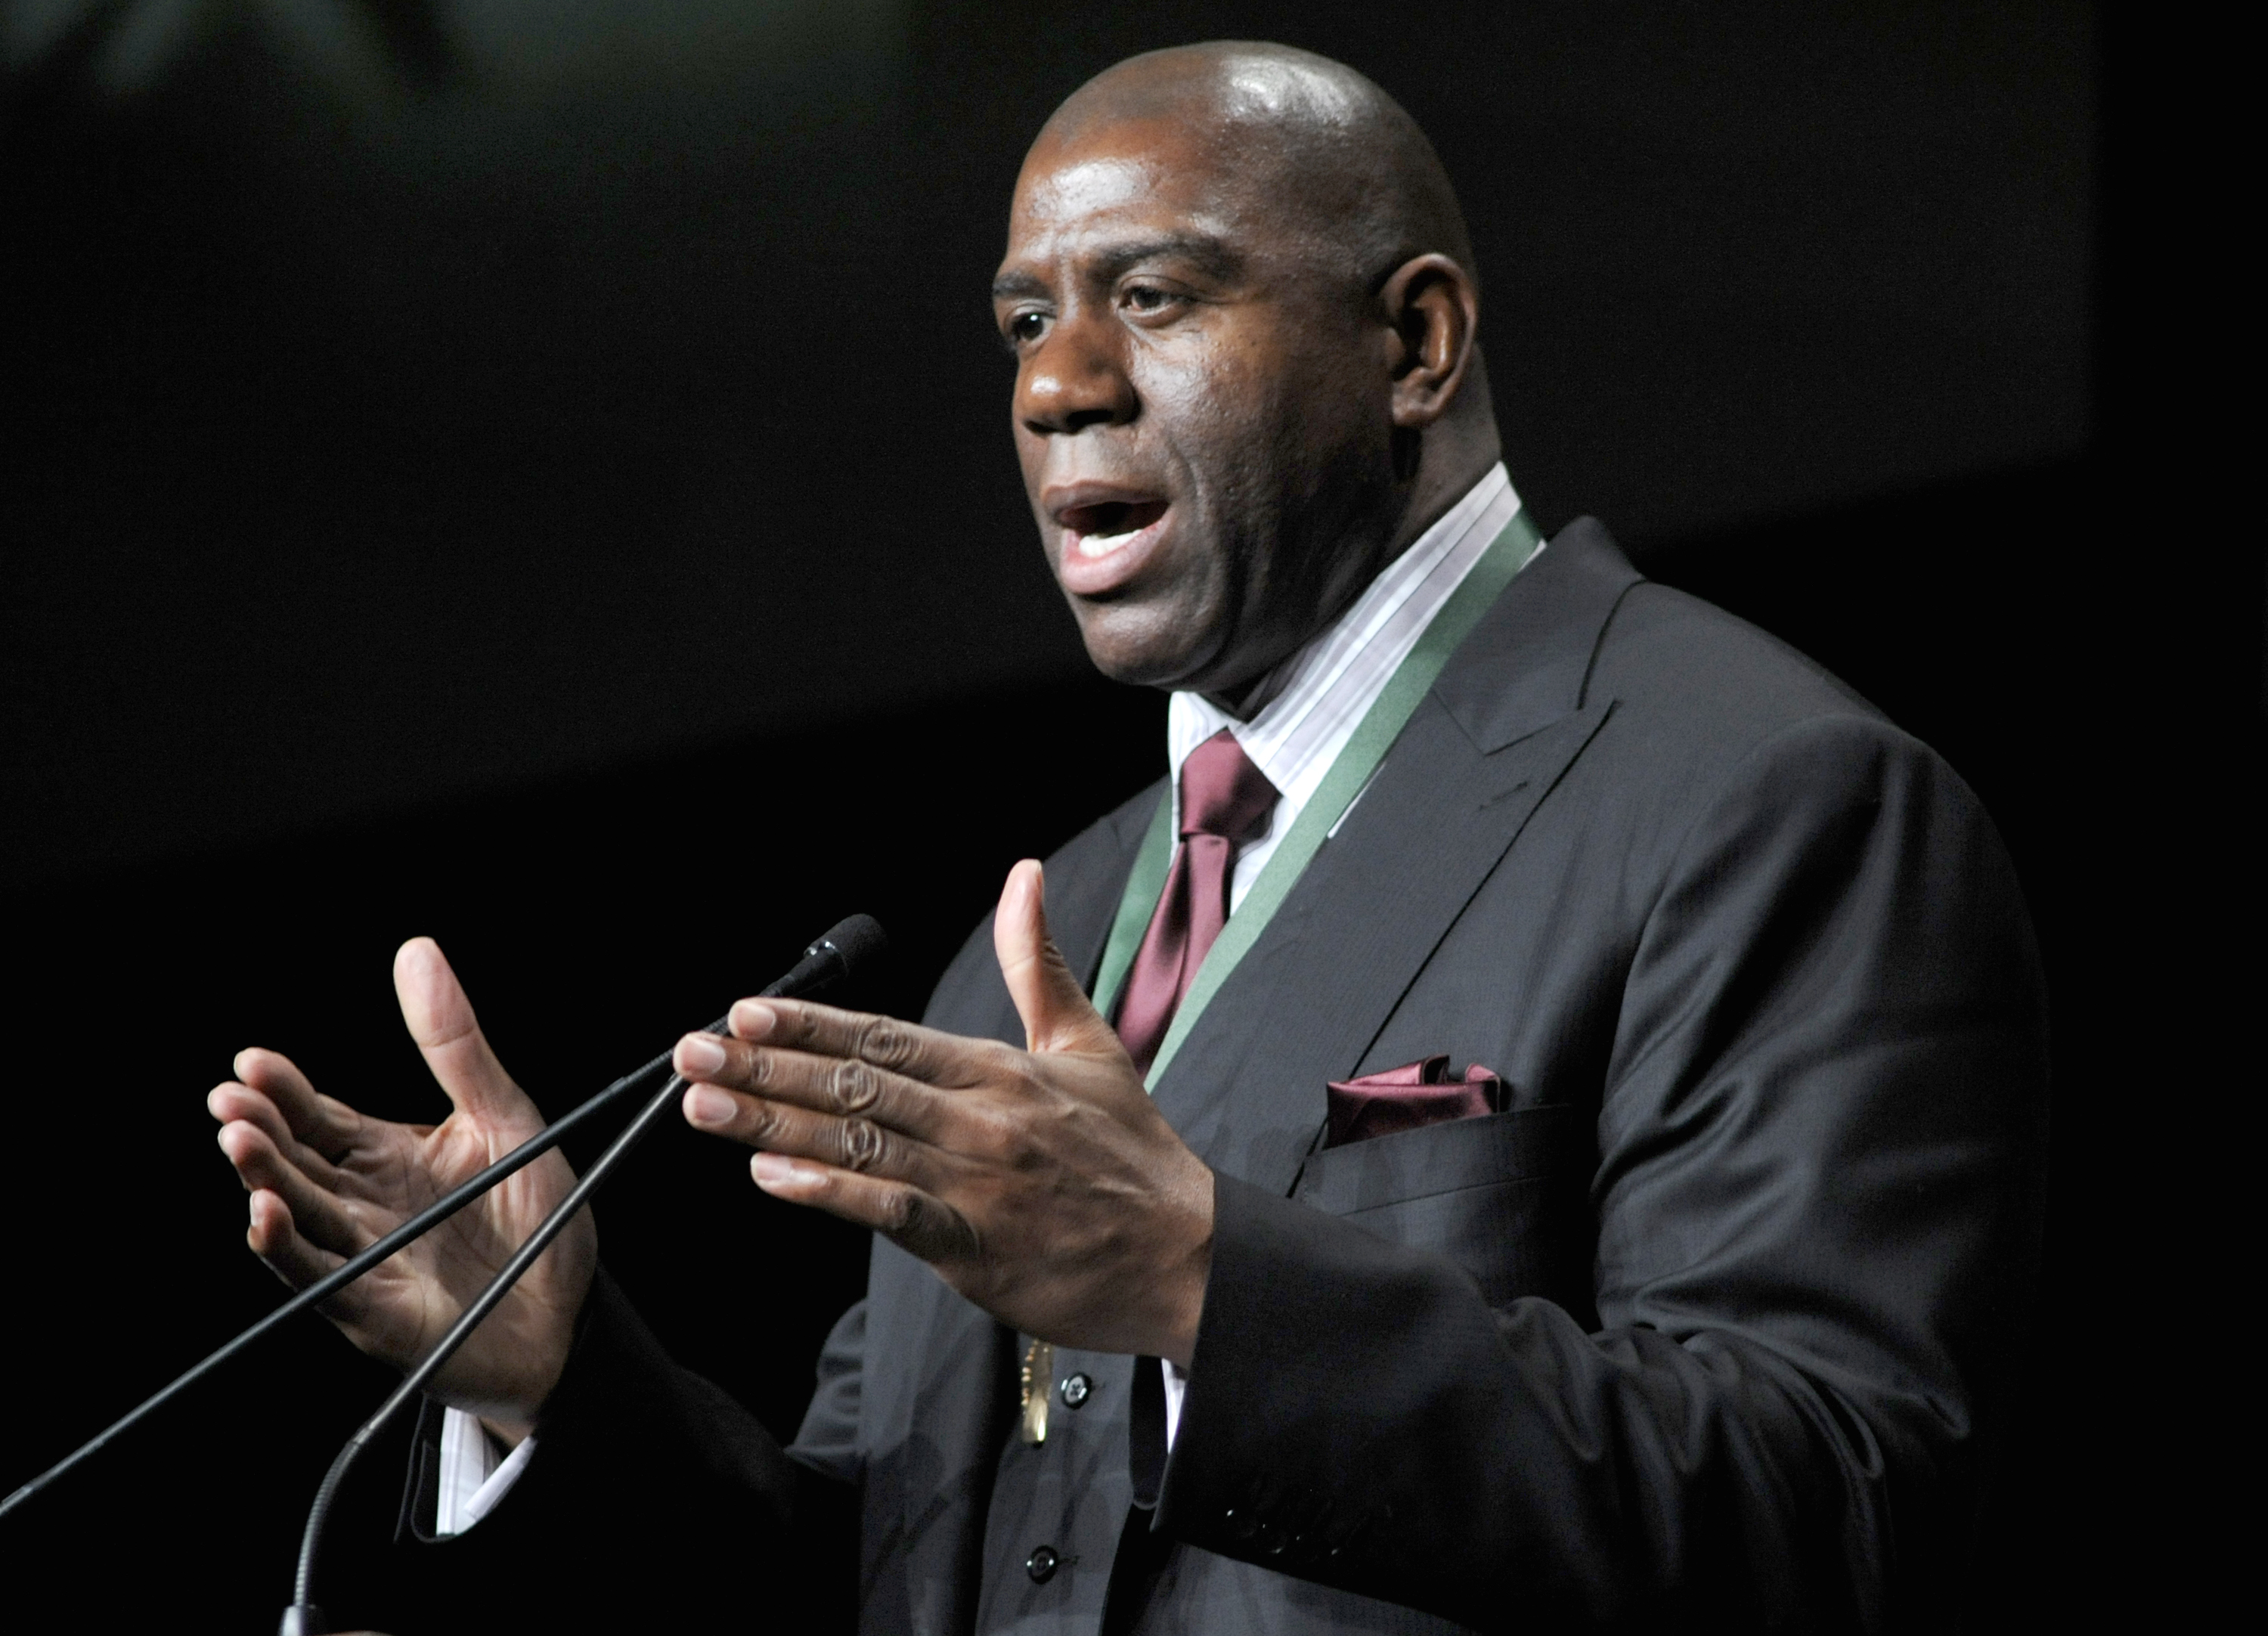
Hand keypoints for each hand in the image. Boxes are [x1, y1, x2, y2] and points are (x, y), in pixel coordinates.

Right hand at [208, 939, 595, 1439]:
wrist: (572, 1314)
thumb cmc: (538, 1219)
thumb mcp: (504, 1115)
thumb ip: (456, 1045)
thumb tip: (417, 950)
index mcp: (386, 1157)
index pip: (320, 1117)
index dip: (285, 1090)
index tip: (253, 1059)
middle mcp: (363, 1206)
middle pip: (297, 1162)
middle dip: (260, 1130)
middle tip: (229, 1099)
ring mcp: (364, 1258)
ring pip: (297, 1216)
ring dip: (263, 1180)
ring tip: (238, 1141)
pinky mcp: (377, 1310)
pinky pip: (323, 1279)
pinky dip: (288, 1249)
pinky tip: (265, 1215)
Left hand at [675, 860, 1213, 1364]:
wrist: (1187, 1254)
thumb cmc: (1131, 1151)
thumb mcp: (1088, 1044)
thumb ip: (1036, 963)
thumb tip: (1023, 876)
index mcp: (999, 1069)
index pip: (886, 1037)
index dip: (810, 1024)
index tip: (744, 1012)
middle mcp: (981, 1118)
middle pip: (856, 1085)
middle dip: (765, 1068)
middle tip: (691, 1053)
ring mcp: (976, 1182)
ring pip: (859, 1143)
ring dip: (772, 1126)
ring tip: (704, 1107)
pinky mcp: (977, 1247)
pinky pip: (892, 1214)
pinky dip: (833, 1194)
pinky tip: (775, 1180)